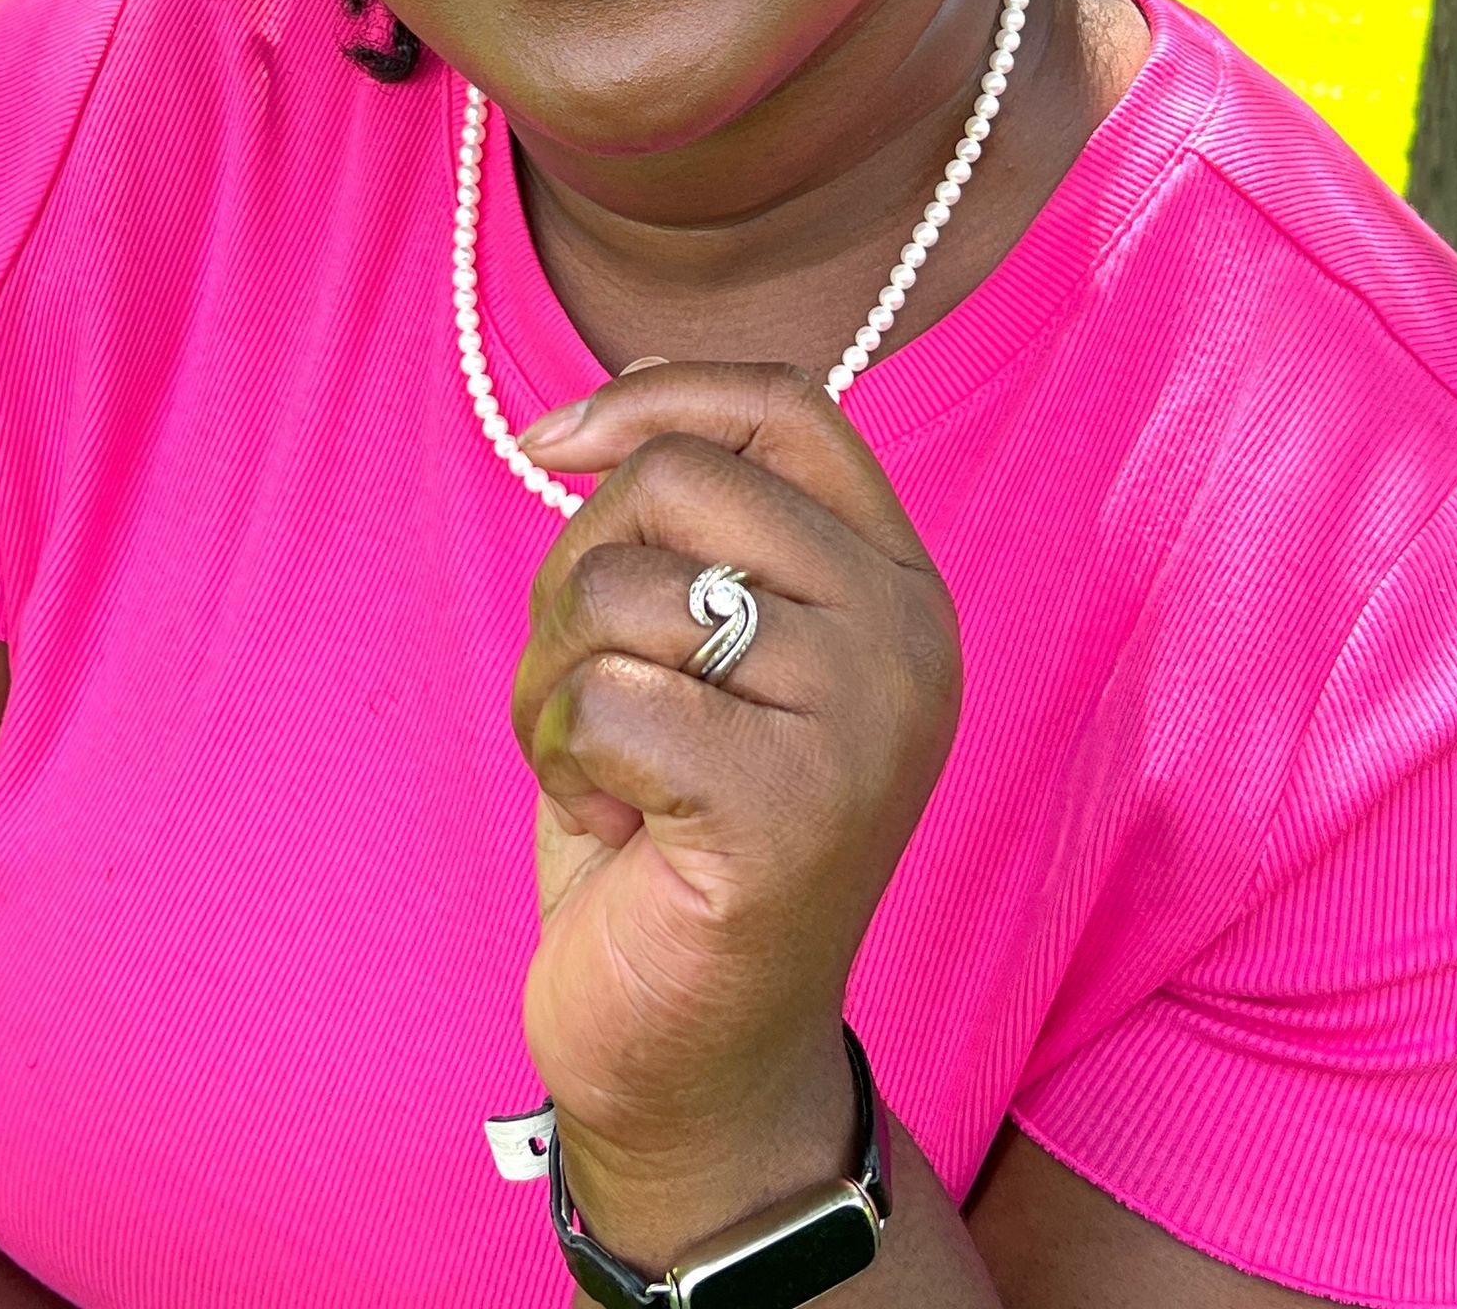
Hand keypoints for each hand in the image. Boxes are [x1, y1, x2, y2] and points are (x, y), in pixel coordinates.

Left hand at [509, 360, 961, 1168]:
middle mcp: (906, 638)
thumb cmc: (677, 829)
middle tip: (589, 681)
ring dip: (555, 675)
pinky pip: (602, 696)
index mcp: (897, 584)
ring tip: (606, 766)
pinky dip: (563, 753)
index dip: (653, 397)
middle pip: (678, 480)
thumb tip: (611, 397)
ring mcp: (864, 720)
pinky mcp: (793, 805)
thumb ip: (698, 527)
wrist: (700, 1060)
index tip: (550, 443)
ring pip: (621, 586)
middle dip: (577, 567)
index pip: (785, 406)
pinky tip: (615, 821)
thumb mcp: (703, 649)